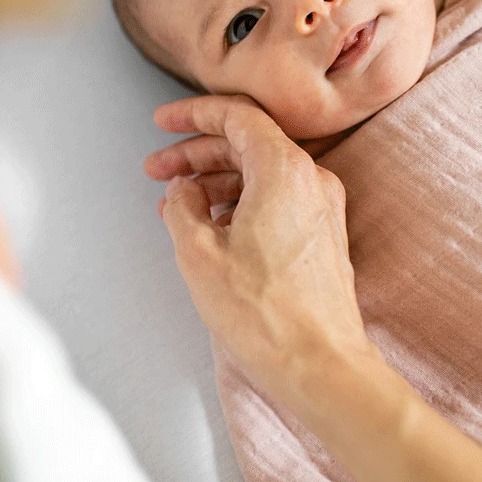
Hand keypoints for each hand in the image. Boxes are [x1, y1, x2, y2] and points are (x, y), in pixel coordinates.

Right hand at [144, 95, 375, 402]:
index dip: (193, 114)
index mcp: (284, 170)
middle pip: (247, 144)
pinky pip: (277, 200)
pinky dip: (241, 202)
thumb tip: (181, 191)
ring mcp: (322, 210)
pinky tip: (212, 226)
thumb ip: (181, 206)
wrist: (320, 366)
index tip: (164, 121)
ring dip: (216, 181)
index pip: (237, 116)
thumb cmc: (268, 316)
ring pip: (261, 174)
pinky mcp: (323, 238)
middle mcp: (312, 181)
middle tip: (159, 170)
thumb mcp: (198, 252)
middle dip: (196, 153)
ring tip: (178, 205)